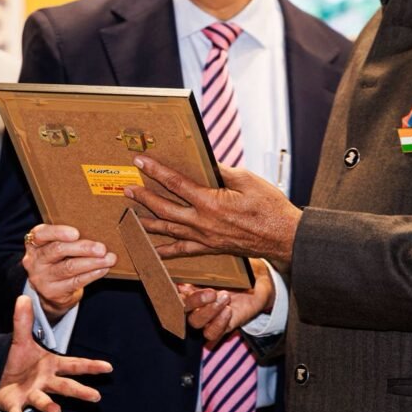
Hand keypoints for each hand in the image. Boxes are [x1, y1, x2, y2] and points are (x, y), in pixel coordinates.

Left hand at [0, 296, 112, 411]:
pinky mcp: (16, 405)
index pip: (74, 365)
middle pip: (65, 386)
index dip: (91, 366)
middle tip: (96, 397)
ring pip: (43, 401)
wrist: (0, 377)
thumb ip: (23, 321)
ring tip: (56, 411)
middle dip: (80, 391)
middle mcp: (46, 382)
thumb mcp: (21, 339)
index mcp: (51, 365)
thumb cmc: (19, 361)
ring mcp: (32, 395)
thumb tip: (23, 297)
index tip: (108, 367)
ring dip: (49, 407)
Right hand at [22, 225, 115, 322]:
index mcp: (34, 243)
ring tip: (109, 259)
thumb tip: (97, 231)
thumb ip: (68, 238)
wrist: (51, 291)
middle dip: (82, 248)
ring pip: (69, 267)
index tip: (76, 233)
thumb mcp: (55, 246)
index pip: (41, 234)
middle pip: (57, 250)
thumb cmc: (58, 260)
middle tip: (101, 248)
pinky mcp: (52, 292)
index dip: (58, 232)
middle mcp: (34, 260)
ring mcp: (41, 278)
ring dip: (92, 262)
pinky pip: (75, 281)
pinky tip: (103, 269)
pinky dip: (92, 274)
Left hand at [124, 156, 300, 263]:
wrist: (284, 238)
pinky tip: (151, 250)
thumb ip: (221, 170)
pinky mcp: (210, 248)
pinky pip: (182, 251)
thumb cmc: (270, 207)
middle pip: (164, 209)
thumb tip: (203, 160)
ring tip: (130, 214)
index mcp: (211, 202)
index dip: (156, 171)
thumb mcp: (247, 180)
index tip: (140, 161)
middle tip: (127, 189)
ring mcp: (205, 238)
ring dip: (147, 221)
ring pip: (168, 231)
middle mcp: (203, 222)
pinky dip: (164, 251)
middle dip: (143, 198)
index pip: (176, 183)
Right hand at [178, 259, 275, 346]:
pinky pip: (211, 333)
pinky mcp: (220, 327)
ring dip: (210, 311)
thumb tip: (189, 256)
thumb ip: (203, 263)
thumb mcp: (220, 263)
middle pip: (182, 309)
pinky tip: (228, 311)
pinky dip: (218, 323)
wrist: (257, 282)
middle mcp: (194, 304)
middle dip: (195, 301)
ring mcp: (206, 317)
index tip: (183, 285)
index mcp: (189, 287)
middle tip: (212, 292)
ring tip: (226, 298)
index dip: (173, 291)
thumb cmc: (235, 269)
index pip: (173, 292)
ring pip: (195, 322)